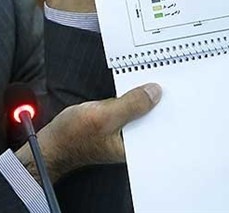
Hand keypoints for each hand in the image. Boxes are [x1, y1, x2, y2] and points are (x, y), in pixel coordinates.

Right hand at [16, 83, 160, 182]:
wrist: (50, 144)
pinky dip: (132, 100)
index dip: (170, 109)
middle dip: (159, 101)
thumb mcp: (103, 116)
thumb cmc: (72, 136)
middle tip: (167, 78)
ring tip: (154, 78)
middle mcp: (132, 145)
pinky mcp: (114, 127)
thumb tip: (155, 92)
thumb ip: (131, 105)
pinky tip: (135, 87)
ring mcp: (123, 136)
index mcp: (135, 149)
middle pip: (153, 120)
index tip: (177, 89)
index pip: (161, 129)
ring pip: (141, 114)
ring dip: (145, 98)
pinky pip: (129, 111)